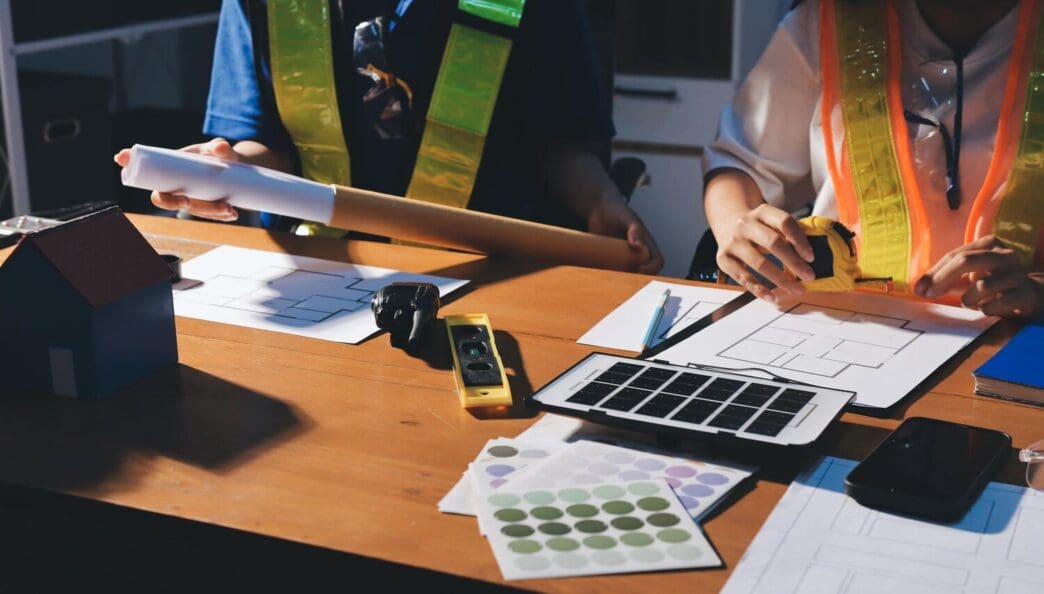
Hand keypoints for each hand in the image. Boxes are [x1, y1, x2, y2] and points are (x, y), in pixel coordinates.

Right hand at [114, 138, 239, 221]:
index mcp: (171, 169)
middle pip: (167, 199)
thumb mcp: (217, 148)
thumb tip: (220, 148)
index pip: (147, 172)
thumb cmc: (218, 154)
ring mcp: (192, 198)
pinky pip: (211, 215)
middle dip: (174, 203)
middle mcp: (177, 186)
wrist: (238, 165)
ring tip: (227, 208)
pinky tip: (232, 214)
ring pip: (194, 210)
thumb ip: (220, 147)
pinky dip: (221, 216)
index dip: (132, 167)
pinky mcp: (207, 207)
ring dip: (208, 212)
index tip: (123, 160)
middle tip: (187, 201)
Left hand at [586, 193, 663, 274]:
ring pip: (630, 274)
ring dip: (625, 280)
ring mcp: (625, 256)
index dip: (652, 268)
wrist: (598, 209)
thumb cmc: (616, 210)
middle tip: (626, 278)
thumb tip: (638, 245)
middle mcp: (638, 252)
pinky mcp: (612, 258)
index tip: (640, 269)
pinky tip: (603, 277)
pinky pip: (615, 271)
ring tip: (614, 281)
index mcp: (647, 243)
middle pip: (646, 272)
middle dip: (639, 278)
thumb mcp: (626, 217)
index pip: (657, 260)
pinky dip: (612, 277)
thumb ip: (634, 229)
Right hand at [715, 203, 814, 302]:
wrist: (727, 223)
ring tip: (796, 289)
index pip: (784, 222)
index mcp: (762, 212)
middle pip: (773, 243)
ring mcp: (733, 242)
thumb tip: (811, 258)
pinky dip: (758, 289)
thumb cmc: (759, 228)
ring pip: (759, 263)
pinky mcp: (723, 258)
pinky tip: (772, 297)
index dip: (800, 239)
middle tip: (809, 277)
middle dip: (794, 262)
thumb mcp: (772, 222)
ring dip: (781, 279)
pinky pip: (743, 277)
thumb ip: (789, 234)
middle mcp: (745, 224)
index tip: (811, 258)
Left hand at [913, 235, 1043, 319]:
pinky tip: (989, 308)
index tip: (918, 289)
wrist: (1029, 296)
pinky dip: (985, 310)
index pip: (954, 255)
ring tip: (973, 303)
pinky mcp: (1025, 294)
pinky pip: (994, 305)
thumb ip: (943, 280)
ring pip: (980, 286)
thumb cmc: (992, 284)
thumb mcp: (968, 278)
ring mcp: (1017, 273)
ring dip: (969, 300)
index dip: (934, 272)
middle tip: (928, 295)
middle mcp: (1004, 255)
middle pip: (966, 261)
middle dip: (942, 279)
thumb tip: (917, 288)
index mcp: (988, 244)